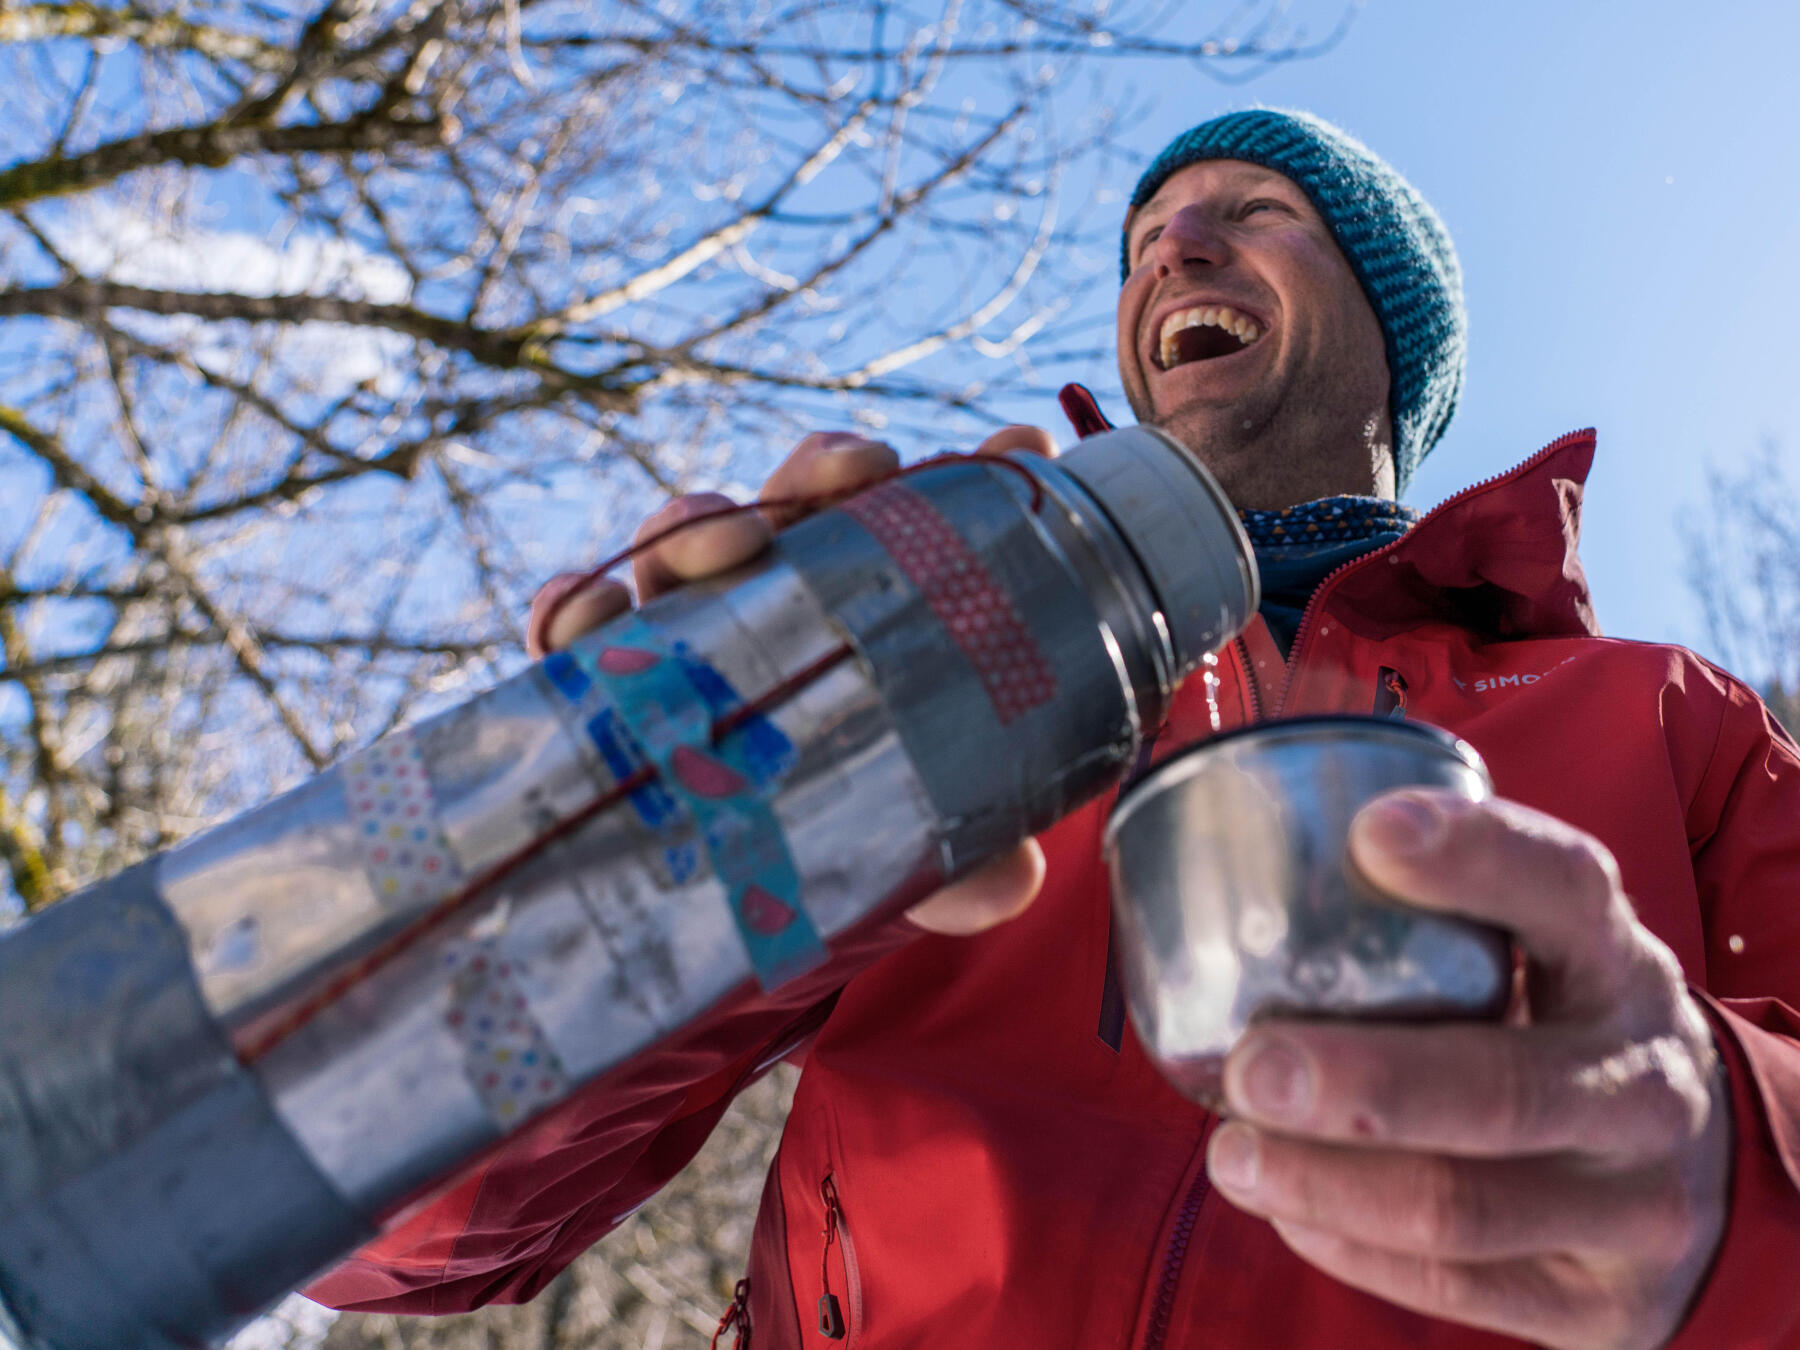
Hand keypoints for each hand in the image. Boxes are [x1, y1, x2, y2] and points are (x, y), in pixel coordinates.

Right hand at [527, 426, 1057, 936]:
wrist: (773, 894)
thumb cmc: (866, 817)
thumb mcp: (927, 822)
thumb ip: (971, 840)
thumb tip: (1014, 881)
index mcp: (845, 593)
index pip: (856, 505)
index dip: (869, 469)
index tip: (901, 462)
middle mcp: (761, 596)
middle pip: (776, 507)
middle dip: (803, 480)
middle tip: (841, 481)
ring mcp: (679, 630)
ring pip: (672, 549)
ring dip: (690, 528)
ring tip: (715, 544)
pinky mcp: (601, 685)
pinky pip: (569, 634)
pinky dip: (567, 608)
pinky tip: (584, 616)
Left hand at [1205, 790, 1731, 1349]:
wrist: (1698, 1173)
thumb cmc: (1560, 1031)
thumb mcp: (1541, 957)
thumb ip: (1437, 918)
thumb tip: (1248, 865)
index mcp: (1618, 965)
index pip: (1566, 893)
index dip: (1476, 858)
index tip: (1370, 832)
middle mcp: (1642, 1082)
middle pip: (1503, 1090)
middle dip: (1365, 1084)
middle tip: (1254, 1067)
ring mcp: (1634, 1203)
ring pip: (1464, 1207)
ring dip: (1328, 1183)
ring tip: (1234, 1153)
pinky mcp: (1605, 1300)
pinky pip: (1456, 1286)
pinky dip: (1352, 1247)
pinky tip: (1287, 1208)